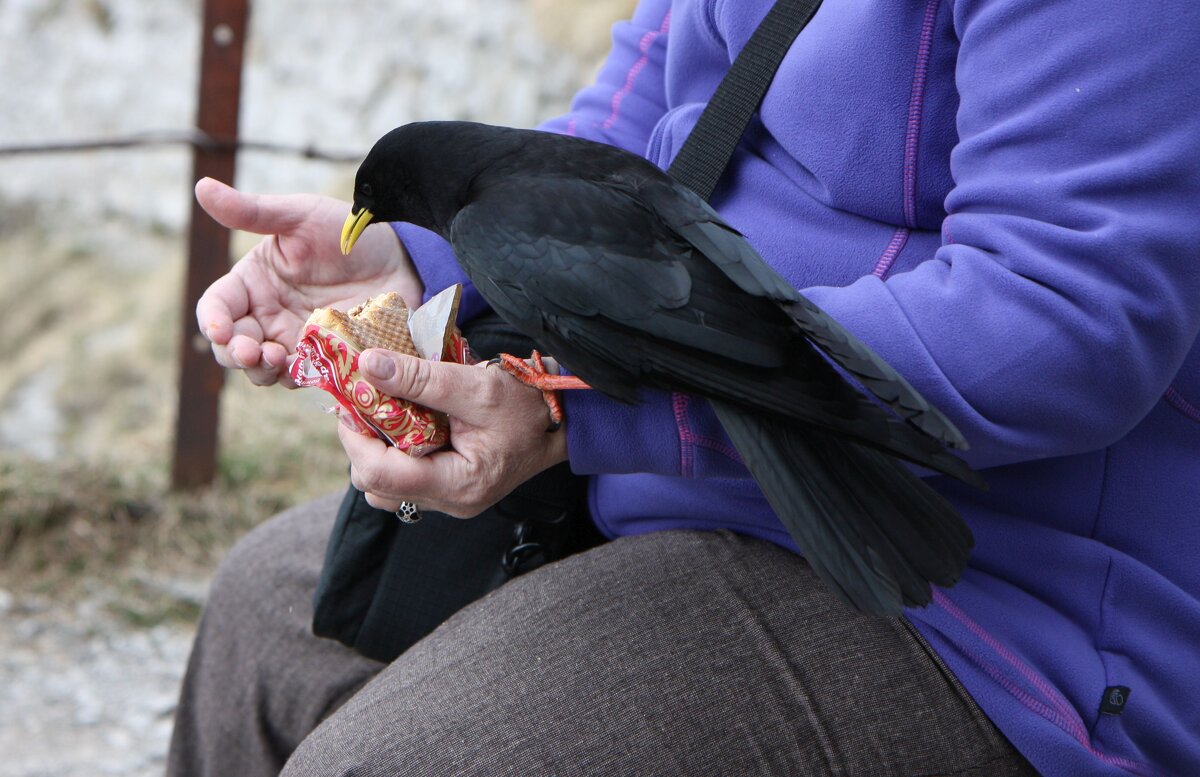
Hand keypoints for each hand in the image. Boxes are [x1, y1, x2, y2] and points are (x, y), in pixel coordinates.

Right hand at [193, 177, 423, 386]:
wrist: (400, 259)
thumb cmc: (346, 232)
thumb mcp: (300, 216)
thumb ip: (253, 211)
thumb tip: (202, 187)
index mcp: (253, 283)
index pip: (217, 306)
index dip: (212, 321)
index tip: (220, 330)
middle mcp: (268, 316)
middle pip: (232, 347)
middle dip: (235, 354)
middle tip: (252, 353)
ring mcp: (295, 341)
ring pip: (263, 370)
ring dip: (263, 371)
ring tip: (278, 360)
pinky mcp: (324, 359)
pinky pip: (303, 376)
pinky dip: (299, 377)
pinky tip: (307, 368)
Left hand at [338, 350, 568, 516]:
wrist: (561, 422)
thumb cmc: (528, 405)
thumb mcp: (476, 385)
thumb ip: (420, 378)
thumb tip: (368, 366)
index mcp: (458, 484)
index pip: (381, 475)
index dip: (354, 438)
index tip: (351, 401)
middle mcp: (451, 502)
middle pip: (376, 486)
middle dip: (361, 443)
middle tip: (365, 402)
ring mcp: (450, 501)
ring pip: (385, 488)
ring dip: (375, 450)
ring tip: (384, 412)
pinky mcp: (450, 491)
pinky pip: (403, 481)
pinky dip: (393, 454)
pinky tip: (404, 425)